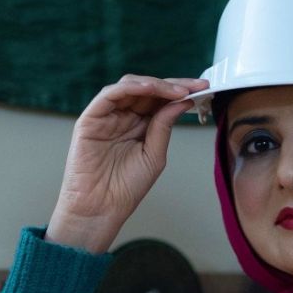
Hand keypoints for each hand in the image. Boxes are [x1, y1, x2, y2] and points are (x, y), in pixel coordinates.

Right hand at [45, 75, 208, 252]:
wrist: (102, 208)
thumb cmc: (126, 187)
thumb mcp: (155, 154)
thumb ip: (164, 126)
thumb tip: (181, 101)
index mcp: (140, 125)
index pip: (161, 100)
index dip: (181, 91)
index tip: (202, 88)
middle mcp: (123, 117)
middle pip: (148, 89)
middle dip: (173, 85)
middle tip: (194, 86)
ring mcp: (106, 116)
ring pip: (130, 86)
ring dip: (155, 84)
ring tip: (176, 90)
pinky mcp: (90, 119)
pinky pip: (110, 95)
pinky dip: (130, 87)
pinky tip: (149, 88)